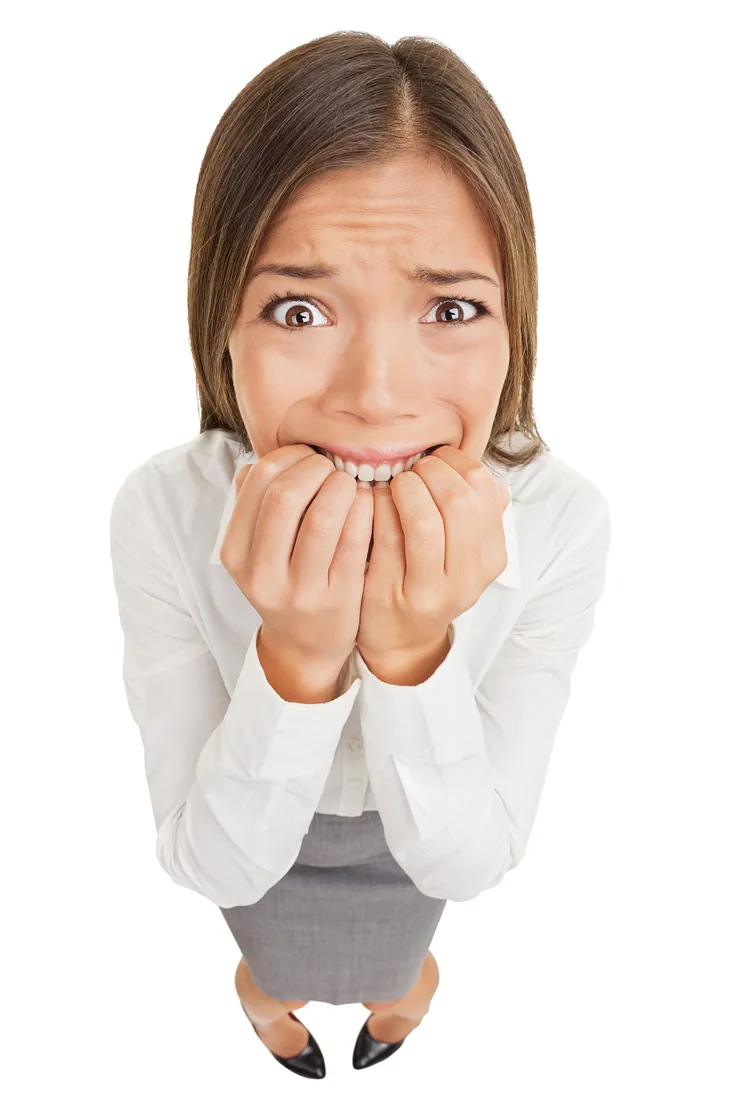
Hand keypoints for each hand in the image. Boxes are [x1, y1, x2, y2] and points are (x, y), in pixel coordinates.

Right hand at [220, 445, 373, 671]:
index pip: (258, 480)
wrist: (305, 644)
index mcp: (235, 552)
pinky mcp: (338, 598)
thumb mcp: (256, 549)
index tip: (309, 458)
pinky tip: (366, 504)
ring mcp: (299, 590)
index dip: (290, 456)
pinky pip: (354, 539)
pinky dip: (364, 510)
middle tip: (333, 470)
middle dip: (316, 469)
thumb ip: (255, 504)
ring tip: (349, 485)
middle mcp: (261, 574)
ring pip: (323, 517)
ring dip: (343, 487)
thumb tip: (267, 459)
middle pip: (285, 495)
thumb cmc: (285, 580)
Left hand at [355, 445, 509, 665]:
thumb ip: (476, 514)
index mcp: (491, 558)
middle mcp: (467, 578)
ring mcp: (430, 590)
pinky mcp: (391, 594)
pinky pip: (386, 536)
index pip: (484, 488)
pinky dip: (378, 507)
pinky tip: (372, 500)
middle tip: (412, 470)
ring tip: (395, 484)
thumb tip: (483, 473)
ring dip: (404, 489)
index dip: (455, 463)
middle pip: (458, 501)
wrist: (402, 640)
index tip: (435, 460)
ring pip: (424, 520)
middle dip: (429, 472)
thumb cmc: (429, 580)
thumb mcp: (464, 552)